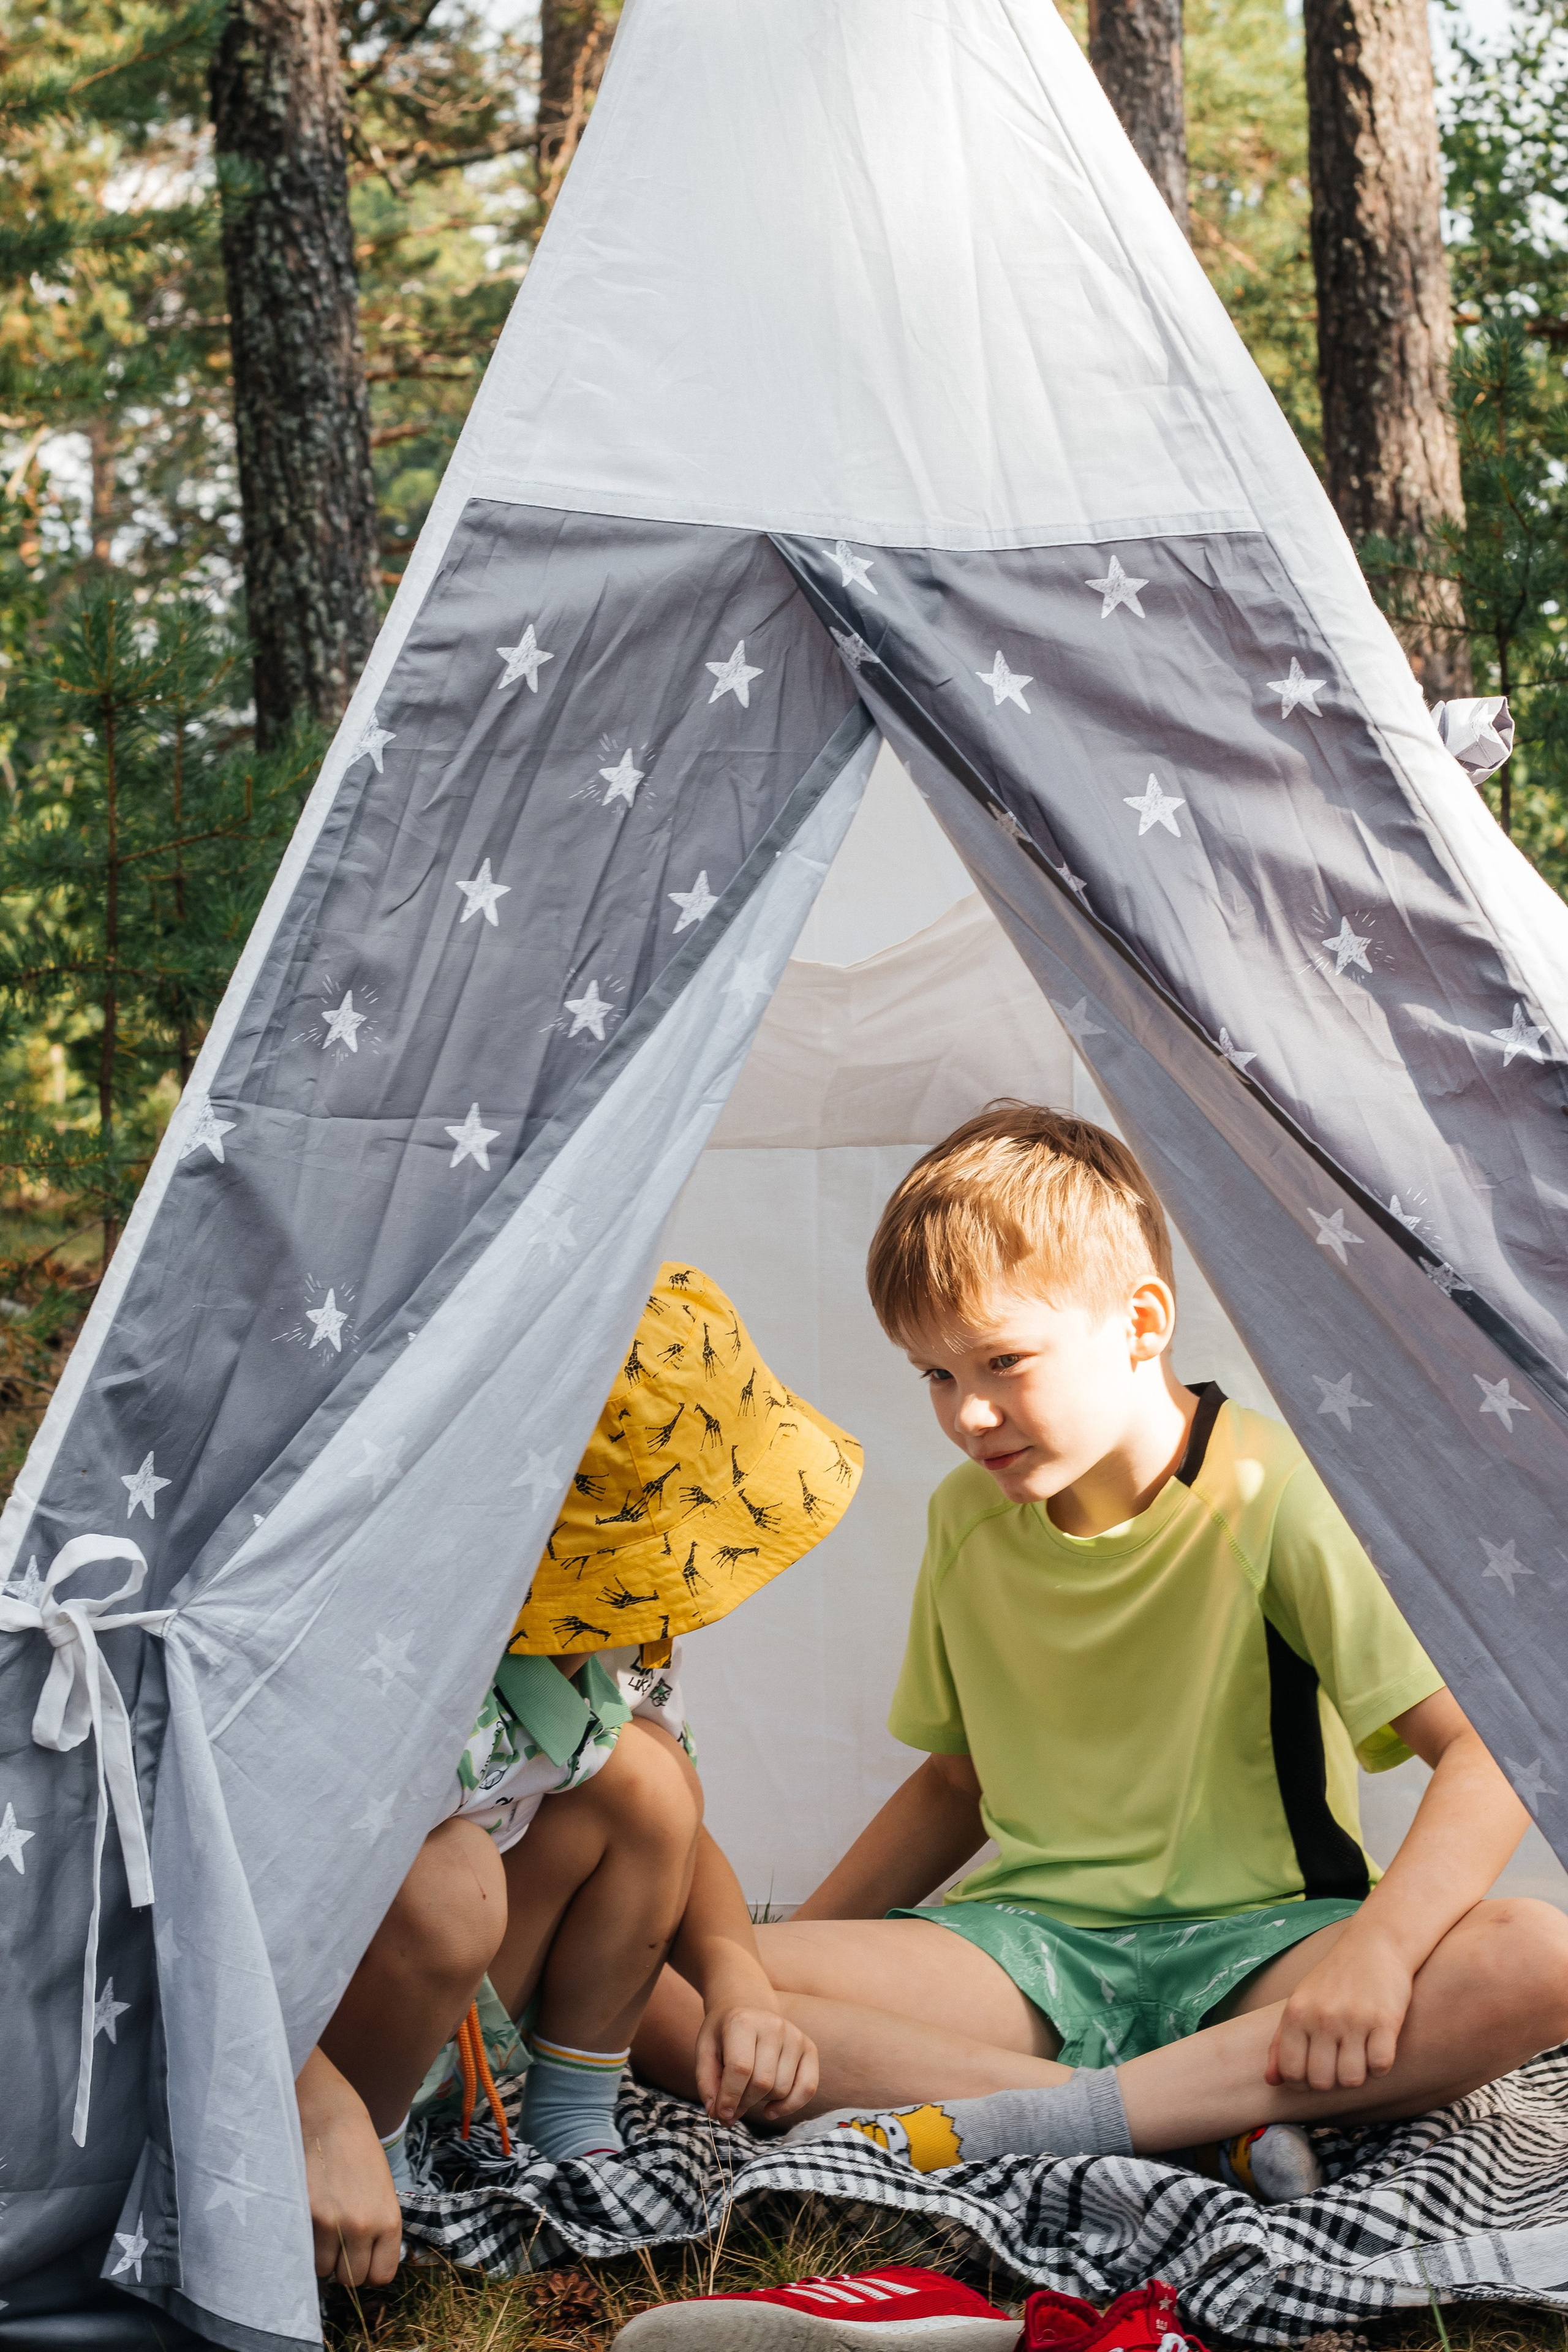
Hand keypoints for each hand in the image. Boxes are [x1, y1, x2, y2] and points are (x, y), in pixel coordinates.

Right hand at [296, 2048, 403, 2287]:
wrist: (330, 2117)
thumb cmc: (358, 2152)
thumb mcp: (381, 2190)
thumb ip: (377, 2228)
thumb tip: (366, 2267)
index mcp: (388, 2220)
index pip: (381, 2275)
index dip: (368, 2268)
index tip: (360, 2255)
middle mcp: (363, 2226)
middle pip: (351, 2279)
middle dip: (343, 2265)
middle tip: (337, 2241)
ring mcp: (332, 2223)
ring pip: (323, 2271)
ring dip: (320, 2257)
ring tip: (320, 2227)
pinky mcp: (304, 2216)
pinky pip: (302, 2254)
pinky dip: (302, 2245)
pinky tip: (306, 2222)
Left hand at [695, 1996, 819, 2125]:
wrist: (748, 2005)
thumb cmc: (724, 2032)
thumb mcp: (705, 2050)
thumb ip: (707, 2083)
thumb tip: (720, 2114)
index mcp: (743, 2022)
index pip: (741, 2069)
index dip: (730, 2097)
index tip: (721, 2114)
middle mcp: (773, 2026)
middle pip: (762, 2083)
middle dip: (743, 2103)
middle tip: (731, 2106)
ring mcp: (795, 2036)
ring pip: (782, 2089)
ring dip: (762, 2102)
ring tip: (749, 2091)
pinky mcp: (809, 2047)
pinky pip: (808, 2087)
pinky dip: (790, 2106)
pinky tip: (771, 2109)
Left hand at [1267, 1927, 1414, 2091]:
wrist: (1374, 1945)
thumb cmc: (1333, 1981)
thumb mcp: (1299, 2003)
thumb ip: (1281, 2042)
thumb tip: (1270, 2081)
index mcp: (1296, 2012)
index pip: (1290, 2072)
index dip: (1302, 2083)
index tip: (1314, 2071)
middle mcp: (1322, 2016)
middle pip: (1322, 2082)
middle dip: (1331, 2081)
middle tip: (1338, 2062)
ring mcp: (1354, 2019)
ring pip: (1352, 2079)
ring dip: (1357, 2074)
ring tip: (1358, 2054)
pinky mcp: (1385, 2020)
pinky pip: (1380, 2067)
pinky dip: (1380, 2065)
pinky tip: (1377, 2046)